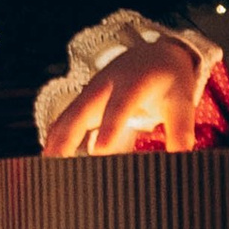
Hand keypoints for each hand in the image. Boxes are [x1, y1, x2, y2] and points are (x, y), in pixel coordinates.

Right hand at [43, 35, 210, 156]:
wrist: (155, 54)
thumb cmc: (170, 80)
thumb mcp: (182, 102)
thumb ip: (180, 132)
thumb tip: (181, 162)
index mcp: (132, 83)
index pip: (119, 107)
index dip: (109, 128)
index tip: (101, 151)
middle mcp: (104, 86)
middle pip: (80, 113)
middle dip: (67, 140)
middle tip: (57, 167)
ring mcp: (89, 94)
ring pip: (66, 119)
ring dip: (55, 144)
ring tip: (46, 173)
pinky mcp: (82, 103)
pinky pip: (64, 123)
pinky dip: (55, 142)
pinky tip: (49, 165)